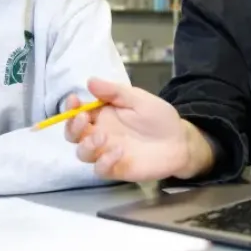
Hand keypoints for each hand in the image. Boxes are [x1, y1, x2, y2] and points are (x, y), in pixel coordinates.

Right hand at [64, 79, 212, 181]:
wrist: (180, 141)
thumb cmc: (158, 117)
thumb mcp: (138, 99)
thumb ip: (115, 92)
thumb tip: (90, 81)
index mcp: (102, 114)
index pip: (77, 112)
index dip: (71, 107)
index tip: (74, 100)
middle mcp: (99, 134)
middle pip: (73, 135)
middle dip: (73, 127)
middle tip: (83, 119)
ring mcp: (106, 153)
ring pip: (82, 153)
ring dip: (87, 145)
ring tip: (102, 137)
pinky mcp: (116, 169)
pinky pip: (100, 170)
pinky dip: (104, 162)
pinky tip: (118, 152)